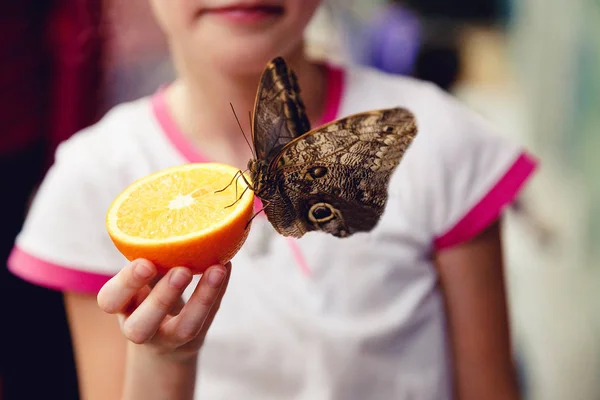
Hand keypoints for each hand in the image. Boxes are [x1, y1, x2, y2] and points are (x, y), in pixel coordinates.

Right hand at [97, 259, 229, 360]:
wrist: (164, 335)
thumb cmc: (148, 290)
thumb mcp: (142, 275)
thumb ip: (150, 253)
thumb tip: (173, 204)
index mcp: (121, 306)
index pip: (111, 300)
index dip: (126, 283)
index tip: (146, 262)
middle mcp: (139, 327)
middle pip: (140, 326)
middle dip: (161, 298)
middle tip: (182, 270)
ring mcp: (168, 338)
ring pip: (183, 329)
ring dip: (201, 299)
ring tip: (216, 270)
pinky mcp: (193, 339)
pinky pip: (209, 319)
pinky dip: (218, 292)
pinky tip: (225, 267)